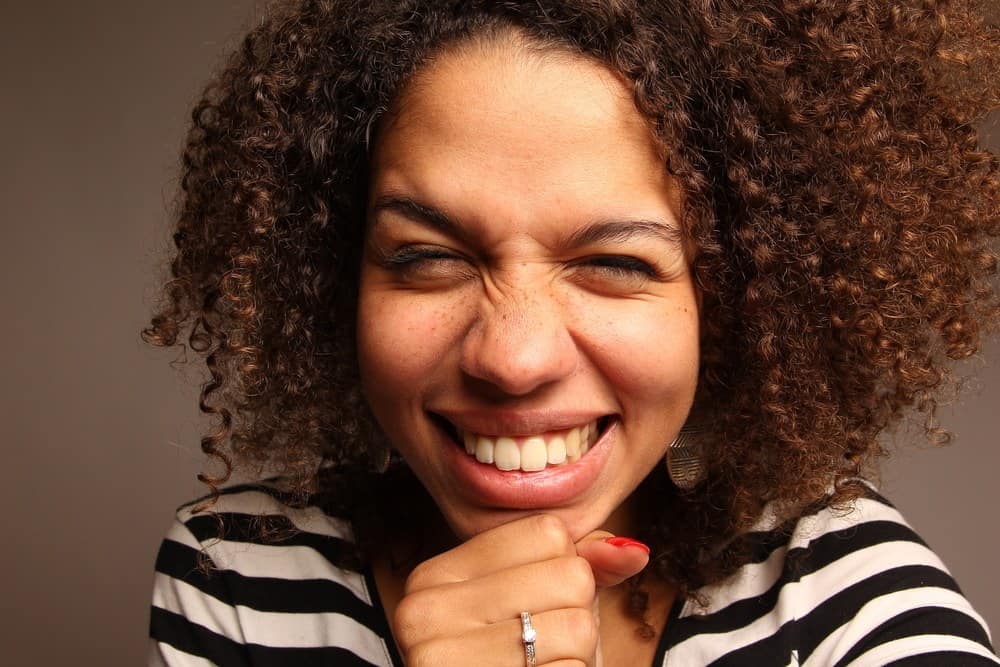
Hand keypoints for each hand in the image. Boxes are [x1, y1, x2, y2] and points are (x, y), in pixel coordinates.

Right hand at [393, 514, 648, 666]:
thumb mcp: (530, 609)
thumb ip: (578, 568)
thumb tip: (634, 551)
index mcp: (433, 577)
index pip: (548, 532)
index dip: (563, 573)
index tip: (527, 612)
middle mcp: (426, 613)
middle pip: (571, 575)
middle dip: (574, 618)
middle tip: (535, 654)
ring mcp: (444, 661)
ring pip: (579, 626)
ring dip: (576, 658)